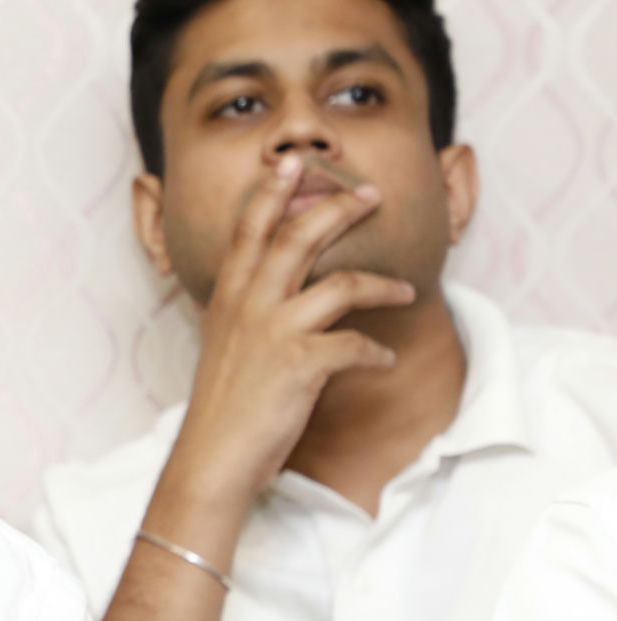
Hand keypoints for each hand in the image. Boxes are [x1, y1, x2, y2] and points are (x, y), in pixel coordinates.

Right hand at [164, 154, 413, 526]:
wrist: (213, 456)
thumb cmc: (221, 405)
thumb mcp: (222, 345)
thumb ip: (239, 311)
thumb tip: (252, 291)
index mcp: (228, 296)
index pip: (249, 229)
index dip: (273, 192)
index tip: (295, 163)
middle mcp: (248, 305)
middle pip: (297, 237)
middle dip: (339, 209)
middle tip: (372, 194)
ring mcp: (274, 332)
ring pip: (340, 284)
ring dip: (383, 284)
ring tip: (407, 291)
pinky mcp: (300, 365)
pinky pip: (356, 345)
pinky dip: (376, 352)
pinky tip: (384, 360)